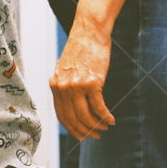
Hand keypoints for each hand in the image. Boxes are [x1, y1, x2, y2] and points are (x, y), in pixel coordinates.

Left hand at [49, 20, 115, 140]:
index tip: (81, 135)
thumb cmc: (82, 48)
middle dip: (85, 131)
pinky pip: (99, 107)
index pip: (61, 115)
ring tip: (104, 129)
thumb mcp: (66, 68)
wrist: (90, 30)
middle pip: (73, 119)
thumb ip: (66, 85)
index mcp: (54, 84)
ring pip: (85, 116)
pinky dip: (106, 117)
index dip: (72, 129)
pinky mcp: (92, 82)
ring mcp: (76, 85)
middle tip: (95, 136)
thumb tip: (73, 104)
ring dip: (96, 126)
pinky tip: (111, 120)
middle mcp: (63, 87)